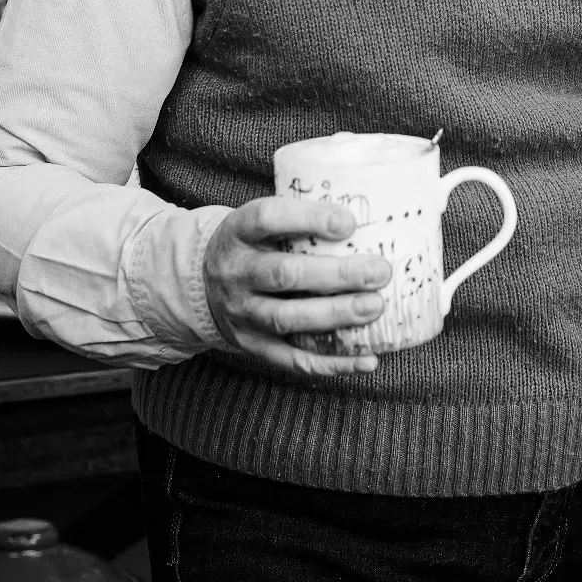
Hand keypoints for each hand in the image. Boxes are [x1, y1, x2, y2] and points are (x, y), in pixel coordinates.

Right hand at [202, 197, 391, 381]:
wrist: (203, 282)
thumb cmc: (254, 245)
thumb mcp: (264, 222)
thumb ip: (303, 218)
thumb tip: (369, 219)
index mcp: (239, 231)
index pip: (268, 218)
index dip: (309, 219)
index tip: (349, 223)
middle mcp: (236, 272)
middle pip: (284, 275)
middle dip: (336, 275)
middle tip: (379, 272)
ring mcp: (242, 312)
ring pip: (287, 318)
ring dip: (335, 315)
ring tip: (374, 307)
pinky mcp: (252, 345)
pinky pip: (293, 360)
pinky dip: (332, 363)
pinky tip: (366, 360)